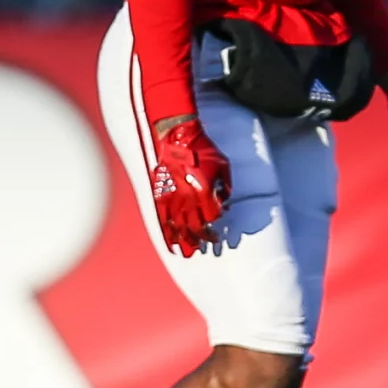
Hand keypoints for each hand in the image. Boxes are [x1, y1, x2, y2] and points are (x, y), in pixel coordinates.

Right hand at [150, 118, 230, 256]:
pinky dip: (168, 231)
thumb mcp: (224, 165)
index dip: (217, 222)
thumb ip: (226, 186)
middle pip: (196, 226)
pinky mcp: (162, 194)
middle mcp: (188, 198)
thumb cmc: (204, 150)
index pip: (212, 217)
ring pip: (179, 226)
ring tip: (191, 249)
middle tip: (209, 243)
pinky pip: (164, 218)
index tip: (220, 224)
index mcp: (204, 191)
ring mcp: (173, 197)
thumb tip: (225, 200)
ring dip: (186, 239)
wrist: (180, 138)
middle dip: (203, 238)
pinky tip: (172, 240)